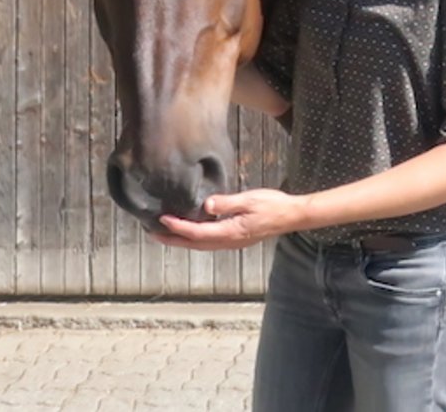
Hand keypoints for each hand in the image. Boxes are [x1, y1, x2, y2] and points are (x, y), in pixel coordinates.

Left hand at [151, 188, 310, 250]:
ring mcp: (233, 242)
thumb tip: (206, 205)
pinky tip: (192, 232)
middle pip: (195, 244)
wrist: (291, 216)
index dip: (178, 227)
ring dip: (183, 241)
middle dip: (174, 240)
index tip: (162, 219)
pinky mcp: (237, 238)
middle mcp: (229, 241)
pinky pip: (210, 242)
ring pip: (202, 245)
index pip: (197, 232)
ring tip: (167, 235)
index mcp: (231, 232)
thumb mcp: (250, 200)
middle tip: (153, 235)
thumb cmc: (273, 205)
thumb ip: (227, 203)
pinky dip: (196, 239)